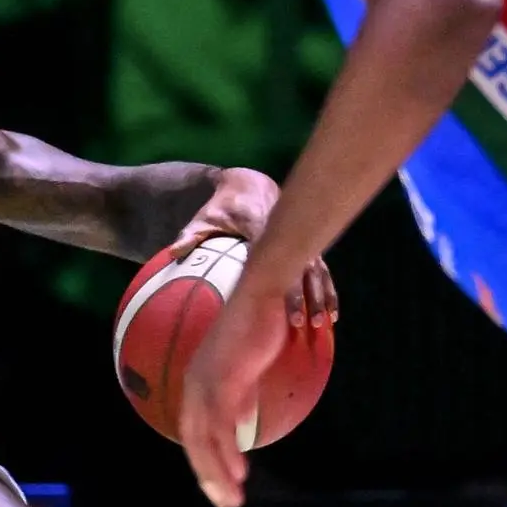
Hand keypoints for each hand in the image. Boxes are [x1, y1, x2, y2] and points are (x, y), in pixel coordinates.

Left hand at [174, 172, 337, 331]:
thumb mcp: (205, 217)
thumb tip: (174, 251)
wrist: (250, 183)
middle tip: (307, 322)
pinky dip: (328, 289)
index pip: (278, 262)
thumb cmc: (223, 206)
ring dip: (322, 296)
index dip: (285, 286)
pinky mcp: (307, 246)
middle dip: (308, 295)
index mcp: (263, 229)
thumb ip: (191, 234)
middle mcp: (288, 235)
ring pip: (317, 271)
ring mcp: (301, 241)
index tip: (285, 309)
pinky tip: (332, 314)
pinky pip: (321, 270)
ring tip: (325, 323)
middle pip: (303, 269)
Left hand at [176, 281, 287, 506]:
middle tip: (224, 502)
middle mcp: (194, 387)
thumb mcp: (246, 369)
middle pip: (194, 443)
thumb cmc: (256, 326)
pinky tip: (239, 470)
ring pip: (205, 440)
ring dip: (218, 472)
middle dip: (208, 476)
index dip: (204, 462)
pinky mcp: (224, 380)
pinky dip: (228, 450)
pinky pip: (222, 425)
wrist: (262, 296)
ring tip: (232, 496)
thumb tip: (244, 419)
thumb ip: (242, 395)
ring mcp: (207, 384)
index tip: (218, 485)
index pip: (193, 433)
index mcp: (196, 384)